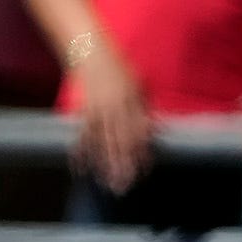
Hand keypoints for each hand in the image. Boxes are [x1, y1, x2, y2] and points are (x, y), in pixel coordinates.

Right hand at [71, 41, 152, 193]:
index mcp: (130, 104)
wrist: (90, 54)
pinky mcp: (83, 113)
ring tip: (107, 185)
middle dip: (122, 166)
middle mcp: (113, 110)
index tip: (143, 171)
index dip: (140, 153)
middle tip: (124, 186)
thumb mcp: (141, 87)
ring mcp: (96, 112)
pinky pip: (81, 135)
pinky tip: (79, 169)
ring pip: (100, 143)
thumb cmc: (122, 72)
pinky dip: (80, 152)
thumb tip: (162, 128)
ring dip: (103, 165)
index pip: (137, 133)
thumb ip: (149, 110)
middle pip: (118, 142)